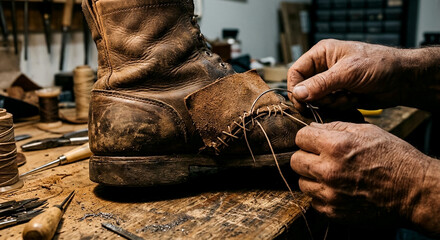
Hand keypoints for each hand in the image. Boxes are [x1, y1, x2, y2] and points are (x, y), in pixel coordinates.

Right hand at [287, 39, 411, 110]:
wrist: (403, 80)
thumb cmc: (379, 65)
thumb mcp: (347, 73)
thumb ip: (320, 84)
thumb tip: (297, 94)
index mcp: (321, 54)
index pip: (296, 72)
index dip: (296, 88)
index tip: (302, 101)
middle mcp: (324, 68)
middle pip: (305, 89)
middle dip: (318, 97)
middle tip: (334, 98)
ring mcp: (332, 82)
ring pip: (317, 100)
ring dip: (331, 103)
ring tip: (348, 96)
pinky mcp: (340, 95)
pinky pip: (329, 106)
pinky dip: (340, 106)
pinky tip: (353, 99)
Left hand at [290, 121, 431, 225]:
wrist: (413, 191)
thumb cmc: (394, 158)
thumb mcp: (367, 131)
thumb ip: (335, 127)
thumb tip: (313, 127)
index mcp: (335, 146)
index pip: (300, 137)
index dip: (308, 137)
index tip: (314, 141)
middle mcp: (328, 170)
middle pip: (296, 160)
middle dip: (306, 156)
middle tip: (321, 158)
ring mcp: (329, 194)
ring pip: (302, 182)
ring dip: (312, 177)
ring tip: (331, 175)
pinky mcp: (333, 212)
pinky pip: (313, 201)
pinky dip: (321, 195)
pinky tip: (337, 189)